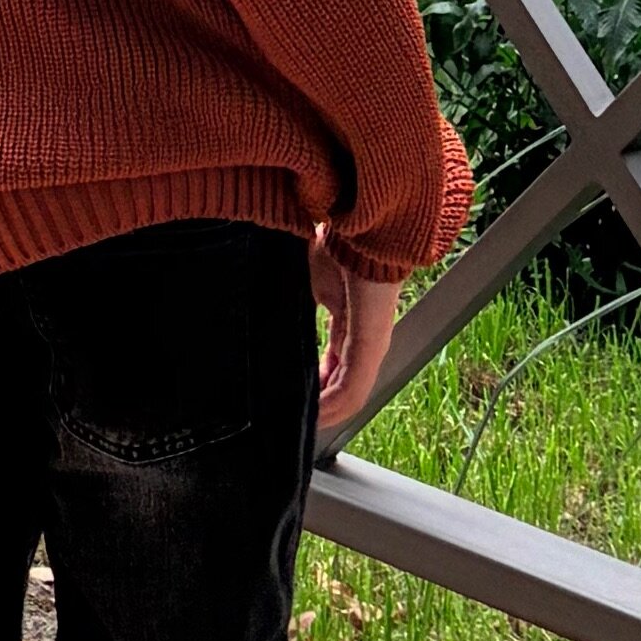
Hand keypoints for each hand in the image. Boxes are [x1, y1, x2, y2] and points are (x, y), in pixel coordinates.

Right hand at [309, 229, 396, 433]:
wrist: (362, 218)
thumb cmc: (337, 237)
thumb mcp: (309, 275)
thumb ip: (297, 299)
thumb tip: (268, 306)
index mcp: (349, 317)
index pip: (334, 363)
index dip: (313, 383)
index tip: (289, 394)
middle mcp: (365, 335)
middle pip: (344, 383)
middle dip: (319, 403)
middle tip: (293, 417)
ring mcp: (371, 341)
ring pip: (351, 391)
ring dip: (327, 410)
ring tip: (303, 422)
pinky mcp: (371, 342)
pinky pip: (354, 385)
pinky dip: (334, 403)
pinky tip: (317, 413)